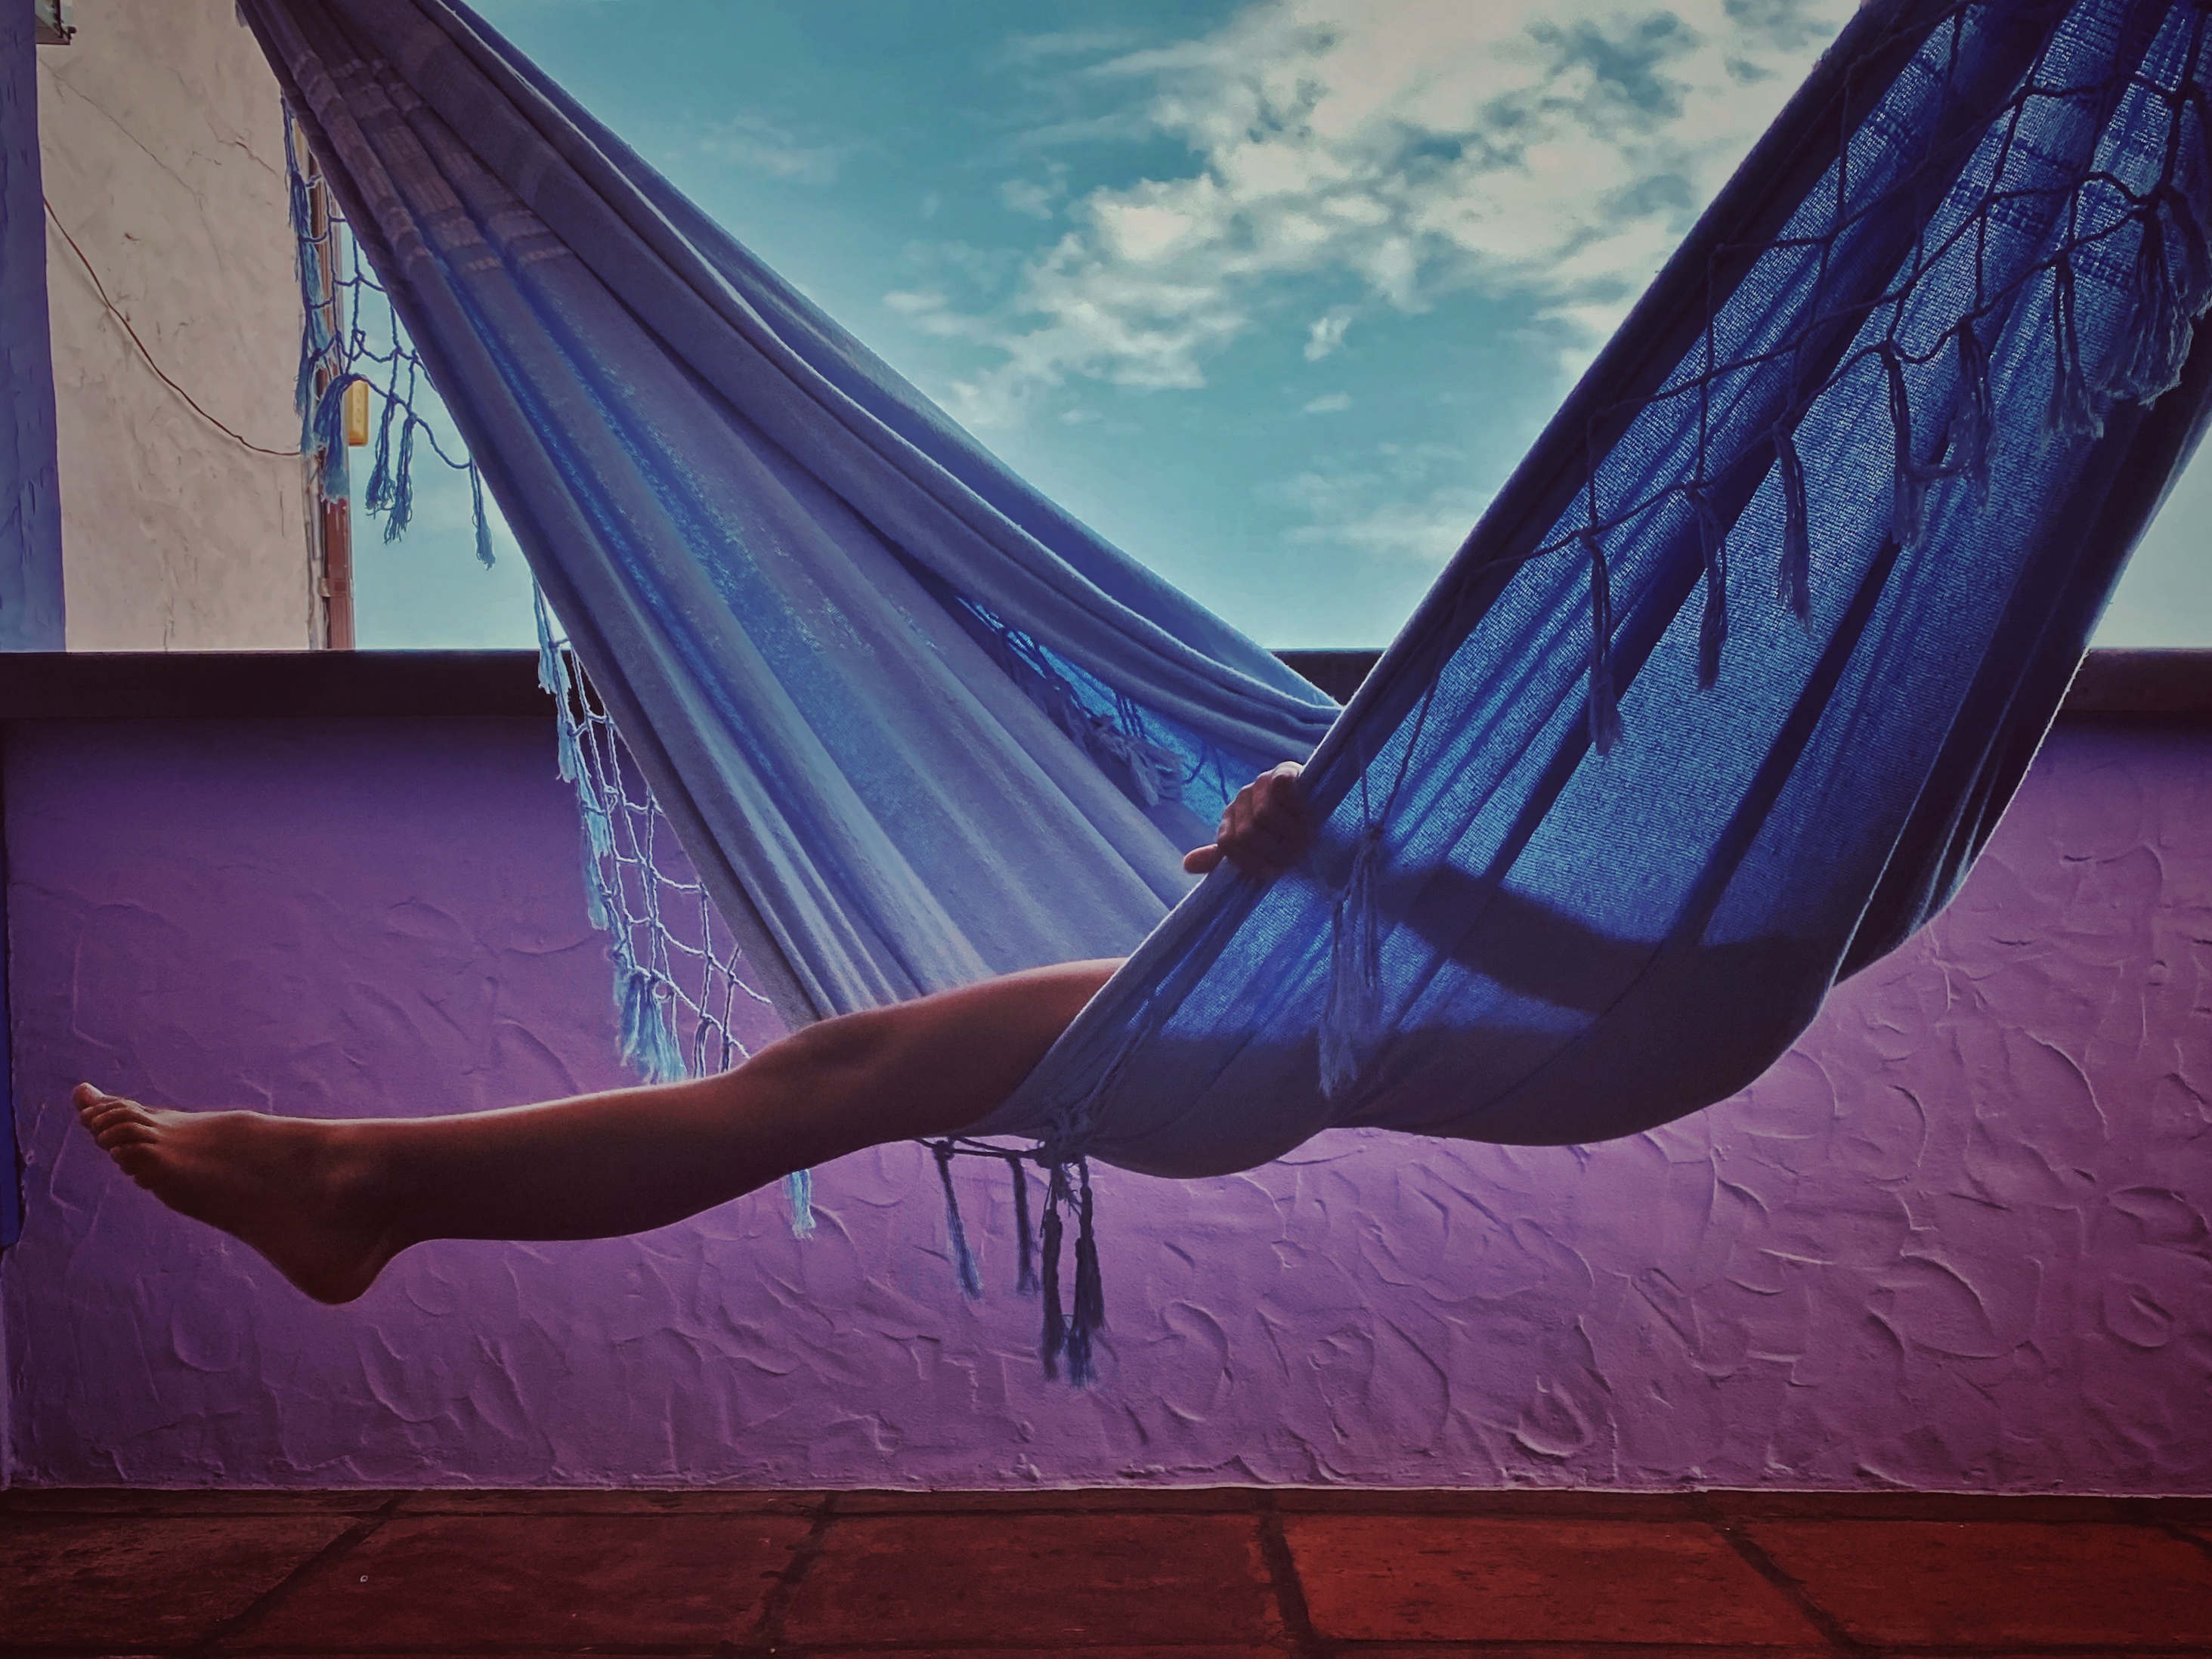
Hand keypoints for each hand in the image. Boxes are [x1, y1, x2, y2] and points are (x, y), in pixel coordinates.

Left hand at [1183, 761, 1308, 877]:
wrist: (1315, 807)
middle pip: (1247, 833)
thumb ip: (1223, 859)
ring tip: (1304, 837)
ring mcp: (1262, 783)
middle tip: (1294, 855)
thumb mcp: (1253, 852)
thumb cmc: (1283, 837)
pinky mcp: (1285, 771)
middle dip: (1275, 852)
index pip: (1228, 845)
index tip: (1273, 870)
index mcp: (1230, 818)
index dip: (1252, 863)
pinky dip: (1295, 805)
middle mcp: (1242, 798)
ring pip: (1265, 814)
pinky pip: (1282, 787)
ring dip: (1289, 833)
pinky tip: (1304, 814)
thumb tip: (1186, 864)